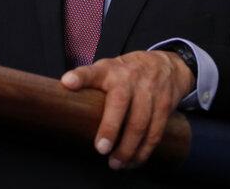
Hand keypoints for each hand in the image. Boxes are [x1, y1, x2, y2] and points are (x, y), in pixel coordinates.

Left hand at [60, 50, 193, 168]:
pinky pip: (155, 132)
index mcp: (109, 70)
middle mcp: (129, 78)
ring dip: (128, 148)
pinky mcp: (164, 106)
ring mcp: (149, 92)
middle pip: (120, 103)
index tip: (67, 83)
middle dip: (110, 128)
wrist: (166, 66)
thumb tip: (63, 98)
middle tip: (101, 150)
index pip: (91, 71)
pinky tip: (133, 161)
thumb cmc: (126, 73)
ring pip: (140, 123)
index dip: (79, 77)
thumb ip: (88, 83)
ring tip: (116, 163)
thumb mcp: (106, 69)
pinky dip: (144, 151)